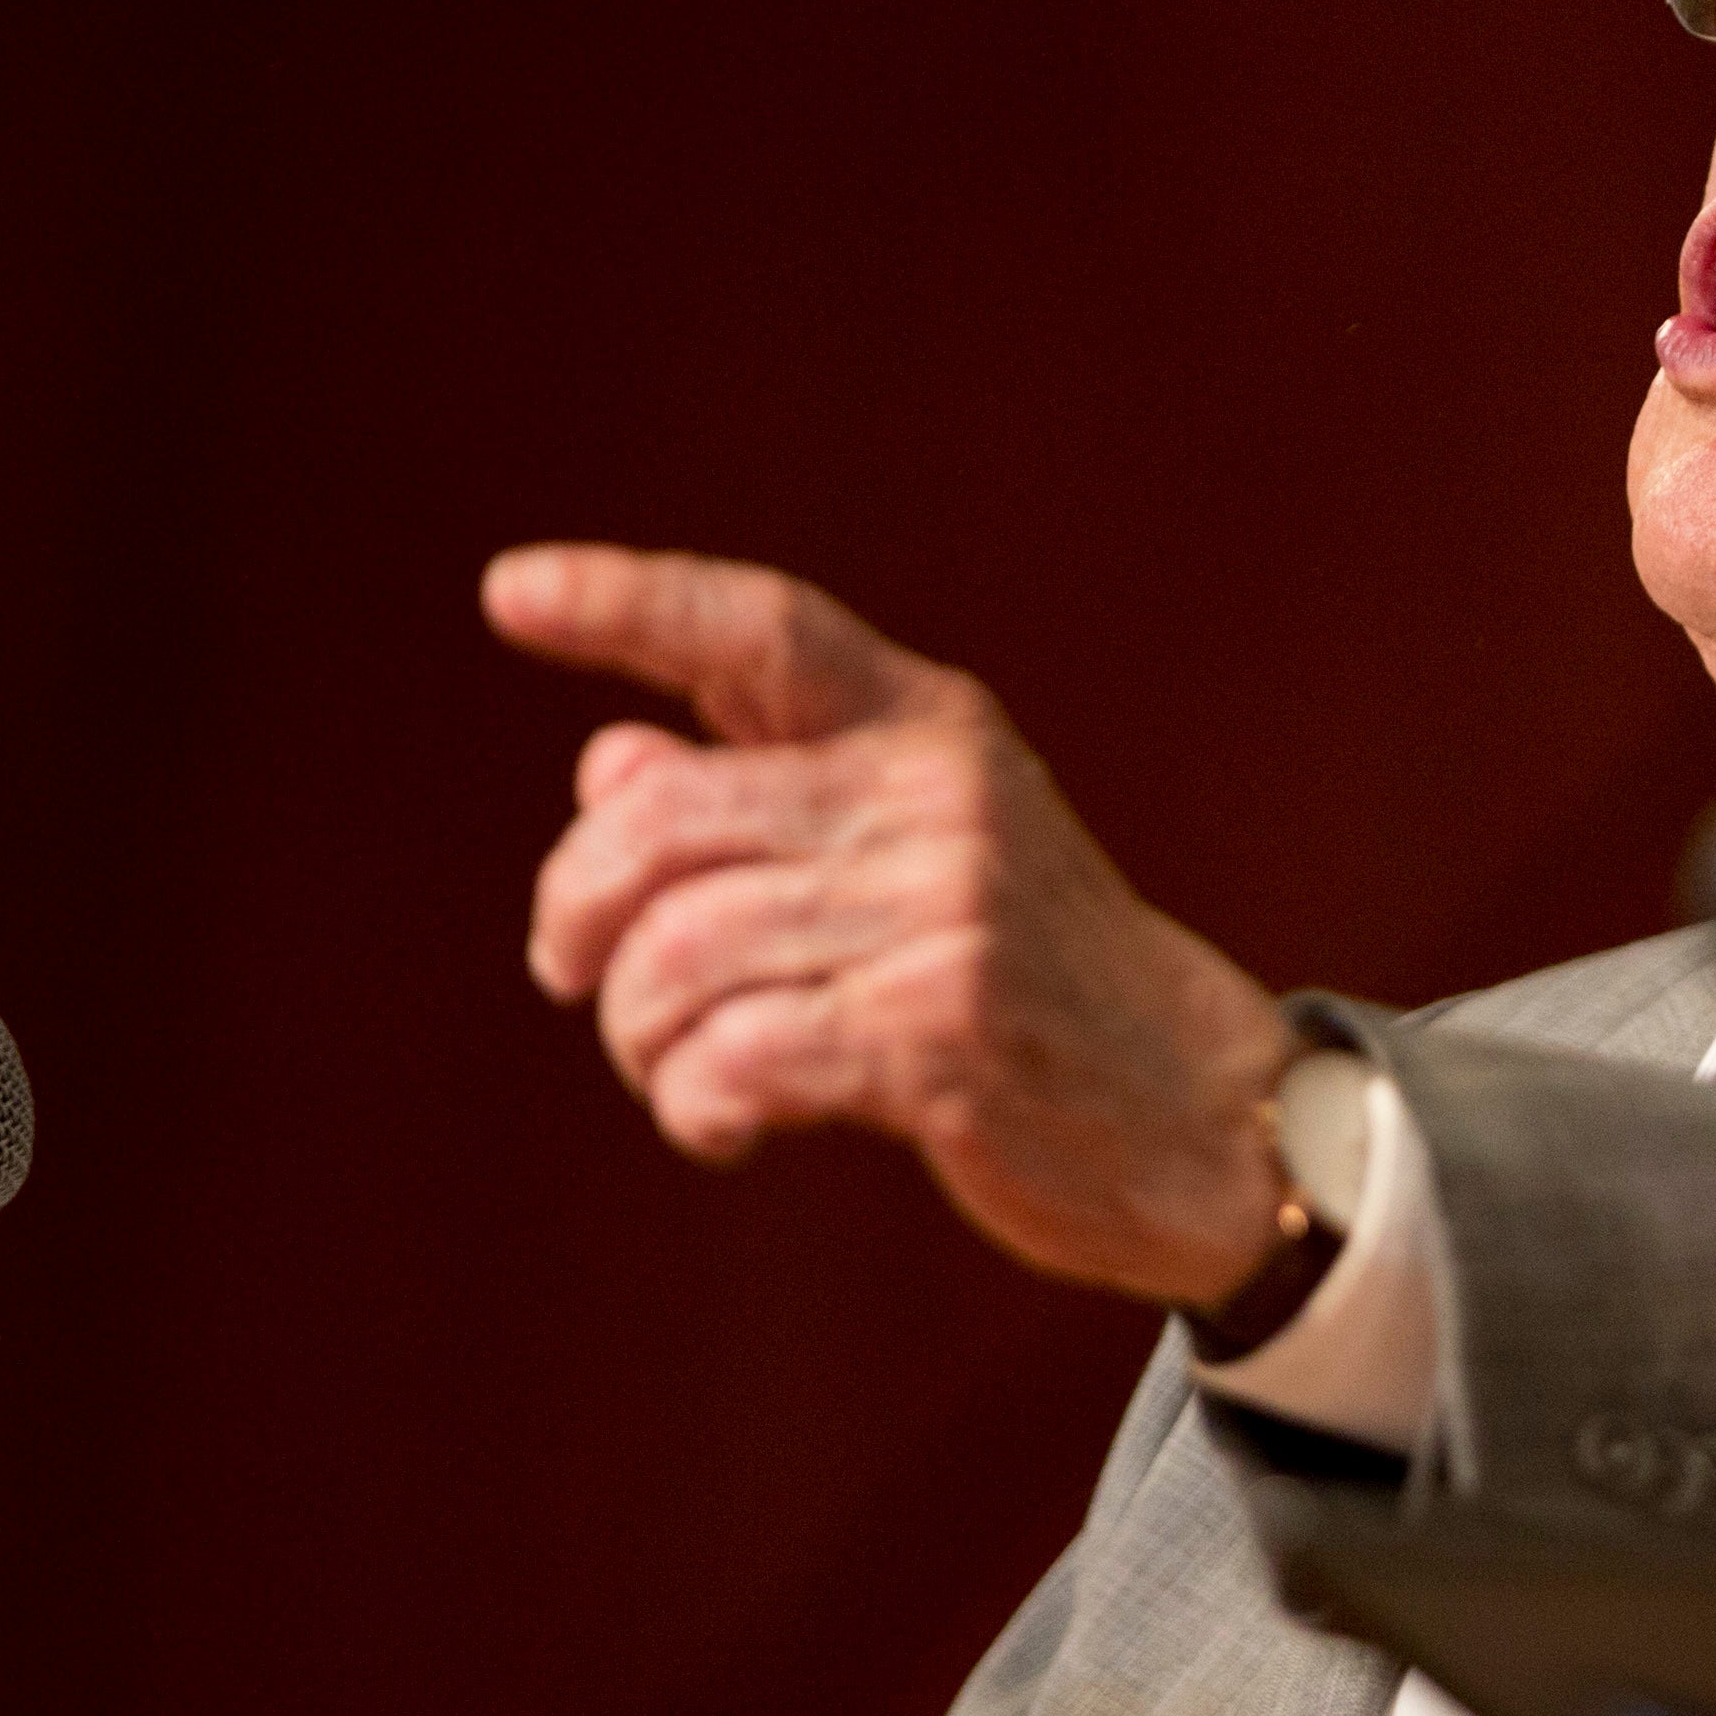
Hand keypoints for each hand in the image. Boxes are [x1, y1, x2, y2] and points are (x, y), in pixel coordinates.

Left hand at [486, 543, 1299, 1310]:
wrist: (1206, 1111)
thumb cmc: (1031, 981)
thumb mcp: (915, 858)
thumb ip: (769, 801)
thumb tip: (608, 764)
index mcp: (928, 727)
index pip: (761, 630)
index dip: (630, 602)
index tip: (509, 591)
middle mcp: (936, 797)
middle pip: (658, 820)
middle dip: (575, 910)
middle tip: (570, 972)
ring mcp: (944, 912)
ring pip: (674, 955)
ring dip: (638, 1035)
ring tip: (679, 1071)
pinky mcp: (940, 1034)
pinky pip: (730, 1059)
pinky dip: (693, 1105)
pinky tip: (730, 1125)